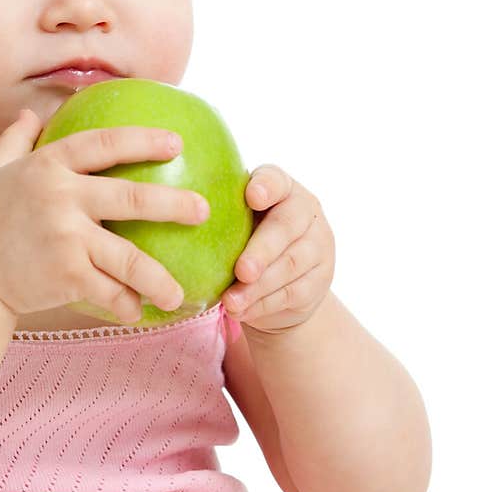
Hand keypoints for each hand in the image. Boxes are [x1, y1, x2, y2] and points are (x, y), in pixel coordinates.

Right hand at [0, 110, 208, 325]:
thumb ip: (14, 141)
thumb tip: (31, 113)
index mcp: (49, 166)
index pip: (104, 144)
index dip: (142, 139)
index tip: (176, 142)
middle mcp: (61, 196)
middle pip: (133, 197)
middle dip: (174, 204)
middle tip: (204, 210)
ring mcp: (65, 236)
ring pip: (129, 257)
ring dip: (160, 278)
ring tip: (180, 294)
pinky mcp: (66, 274)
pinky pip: (109, 291)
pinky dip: (126, 305)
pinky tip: (138, 314)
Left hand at [221, 164, 334, 334]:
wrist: (283, 280)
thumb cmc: (246, 238)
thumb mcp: (236, 220)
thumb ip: (218, 213)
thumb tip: (172, 216)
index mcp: (281, 188)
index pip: (276, 180)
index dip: (266, 187)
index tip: (251, 197)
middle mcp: (305, 212)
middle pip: (286, 226)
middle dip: (262, 250)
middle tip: (242, 271)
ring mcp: (318, 246)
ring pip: (290, 265)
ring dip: (258, 287)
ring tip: (230, 301)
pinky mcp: (319, 279)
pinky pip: (292, 293)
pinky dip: (263, 304)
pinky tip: (240, 311)